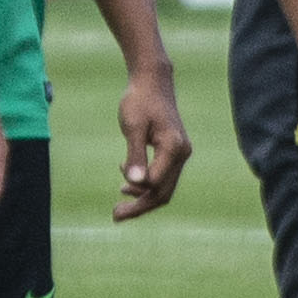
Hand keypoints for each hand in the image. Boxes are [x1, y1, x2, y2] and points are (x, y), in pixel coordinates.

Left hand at [112, 59, 192, 221]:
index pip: (155, 184)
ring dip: (142, 199)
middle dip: (140, 207)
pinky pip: (164, 177)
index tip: (117, 194)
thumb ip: (134, 155)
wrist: (152, 81)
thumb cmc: (139, 100)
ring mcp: (180, 154)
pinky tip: (127, 185)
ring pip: (164, 188)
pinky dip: (146, 186)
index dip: (136, 193)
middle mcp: (182, 153)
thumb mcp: (132, 127)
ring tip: (119, 207)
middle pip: (163, 193)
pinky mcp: (174, 152)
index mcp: (173, 148)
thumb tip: (134, 183)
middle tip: (116, 216)